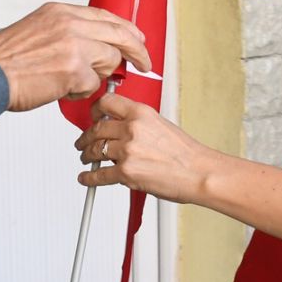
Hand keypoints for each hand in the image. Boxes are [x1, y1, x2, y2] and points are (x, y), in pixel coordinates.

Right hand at [0, 3, 148, 112]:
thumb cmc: (4, 61)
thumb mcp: (36, 30)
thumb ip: (66, 34)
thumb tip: (92, 47)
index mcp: (59, 12)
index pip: (105, 16)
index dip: (125, 29)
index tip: (136, 38)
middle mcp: (69, 23)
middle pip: (119, 33)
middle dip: (137, 50)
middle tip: (145, 63)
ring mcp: (74, 45)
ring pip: (109, 60)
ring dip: (96, 76)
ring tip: (70, 81)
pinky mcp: (75, 69)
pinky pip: (93, 84)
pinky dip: (80, 91)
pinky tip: (60, 89)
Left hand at [75, 92, 218, 202]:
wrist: (198, 172)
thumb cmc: (186, 153)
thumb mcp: (161, 125)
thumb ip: (139, 124)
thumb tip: (121, 128)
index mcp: (141, 113)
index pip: (107, 103)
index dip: (95, 111)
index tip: (92, 116)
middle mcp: (132, 129)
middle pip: (96, 128)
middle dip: (86, 137)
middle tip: (83, 141)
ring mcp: (127, 151)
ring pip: (94, 150)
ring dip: (87, 156)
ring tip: (87, 158)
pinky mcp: (125, 172)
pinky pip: (98, 175)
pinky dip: (89, 178)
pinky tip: (87, 178)